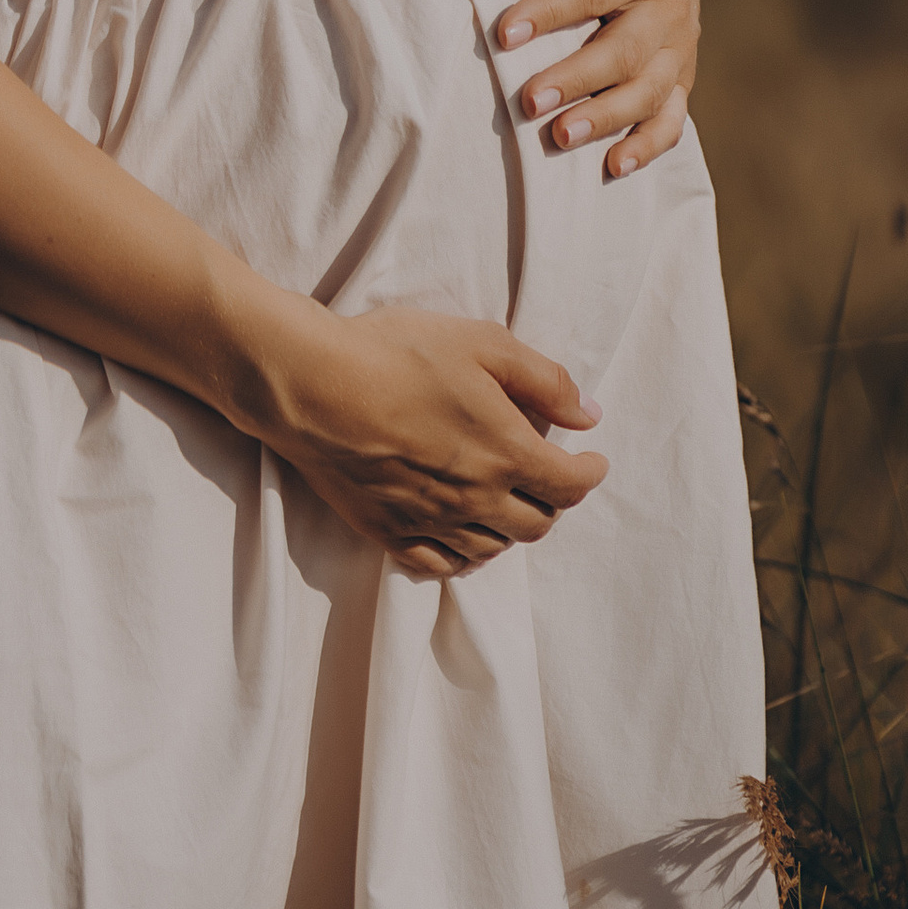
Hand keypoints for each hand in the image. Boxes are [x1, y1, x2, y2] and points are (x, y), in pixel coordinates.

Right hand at [258, 305, 608, 580]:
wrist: (314, 385)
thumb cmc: (397, 354)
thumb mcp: (482, 344)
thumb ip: (544, 381)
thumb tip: (589, 415)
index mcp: (506, 454)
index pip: (569, 485)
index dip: (590, 473)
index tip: (593, 460)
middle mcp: (476, 500)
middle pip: (536, 524)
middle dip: (554, 501)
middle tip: (549, 476)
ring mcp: (431, 523)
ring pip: (493, 547)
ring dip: (512, 527)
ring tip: (508, 500)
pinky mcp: (390, 534)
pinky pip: (442, 565)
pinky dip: (465, 554)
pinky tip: (463, 534)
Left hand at [494, 0, 700, 177]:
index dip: (550, 12)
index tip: (504, 34)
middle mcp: (670, 8)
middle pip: (624, 51)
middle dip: (575, 79)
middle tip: (528, 100)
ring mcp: (679, 48)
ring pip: (647, 91)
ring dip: (604, 118)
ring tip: (558, 138)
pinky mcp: (680, 76)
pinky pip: (672, 118)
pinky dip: (648, 146)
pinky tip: (613, 166)